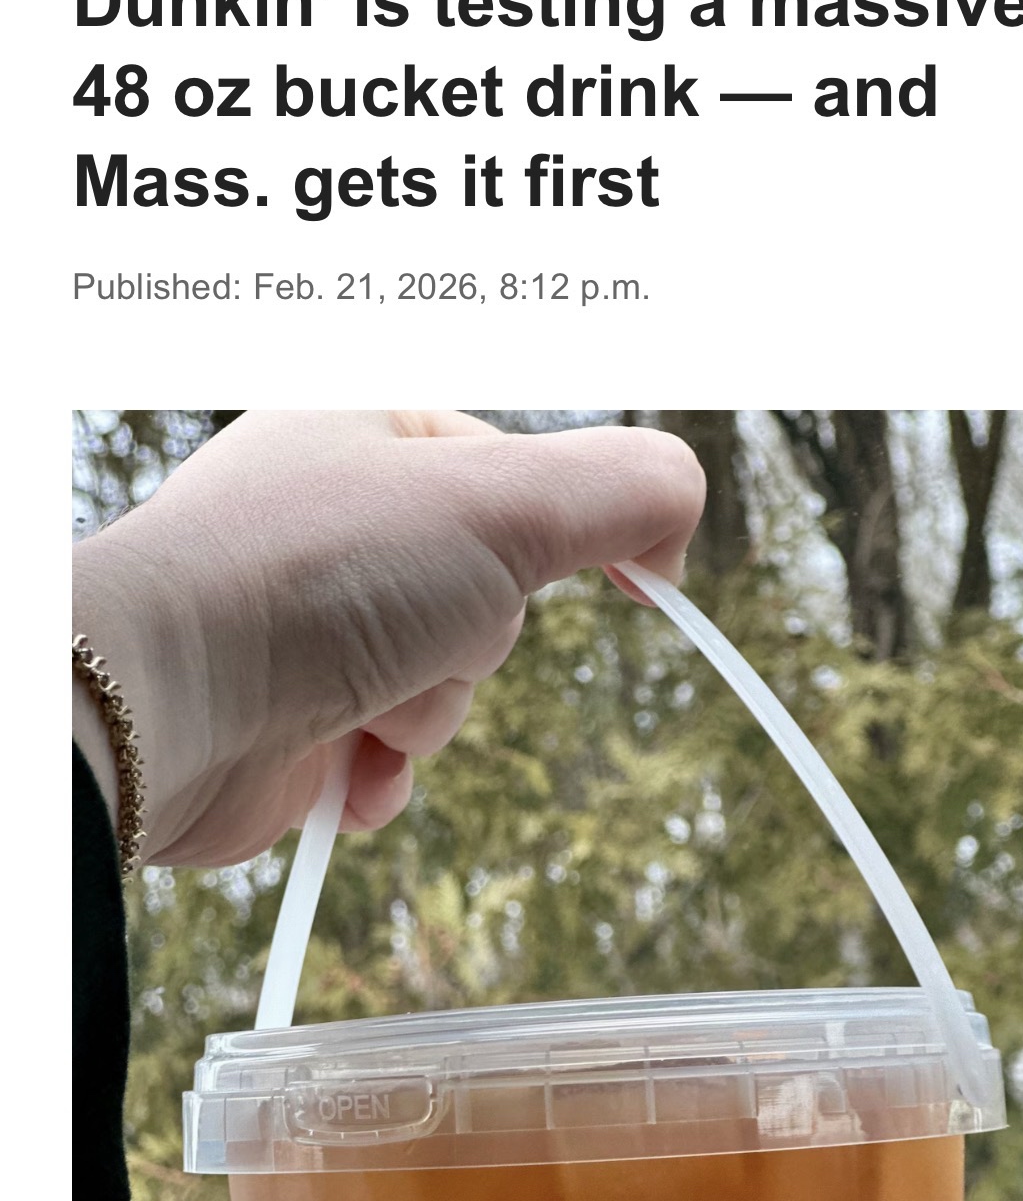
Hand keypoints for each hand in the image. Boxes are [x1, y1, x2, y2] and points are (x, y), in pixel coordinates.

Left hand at [72, 411, 704, 865]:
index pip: (521, 480)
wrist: (170, 704)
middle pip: (489, 595)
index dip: (571, 533)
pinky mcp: (285, 715)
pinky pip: (385, 753)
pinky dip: (381, 772)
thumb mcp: (507, 501)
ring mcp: (305, 620)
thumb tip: (673, 532)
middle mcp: (332, 519)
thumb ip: (626, 491)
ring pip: (445, 683)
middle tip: (421, 632)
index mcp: (369, 428)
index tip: (638, 584)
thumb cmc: (317, 579)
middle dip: (473, 642)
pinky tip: (345, 766)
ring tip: (367, 703)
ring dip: (427, 714)